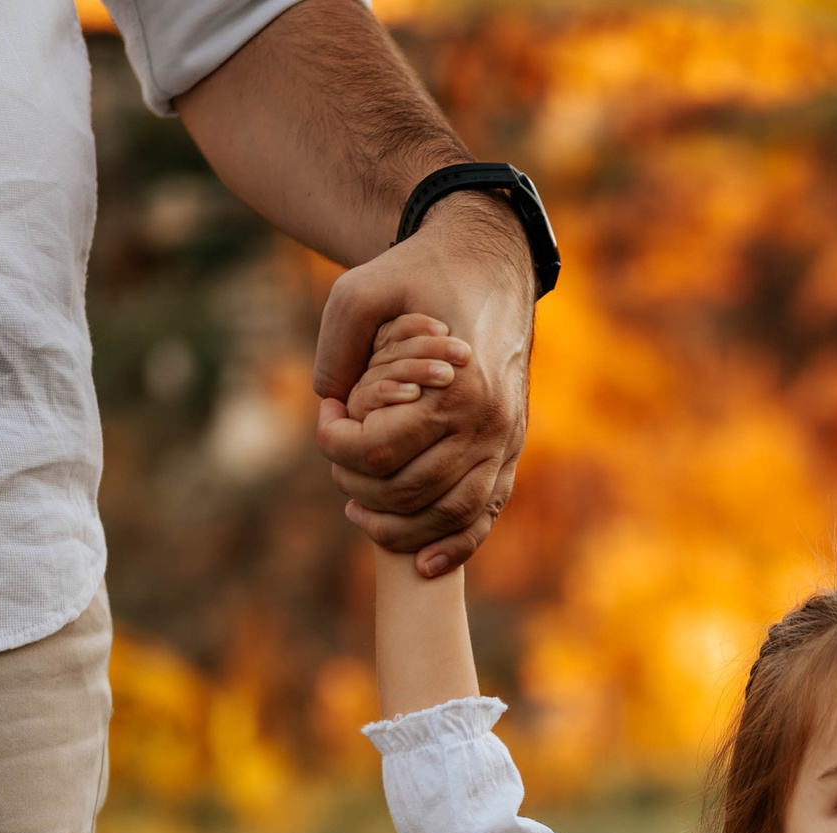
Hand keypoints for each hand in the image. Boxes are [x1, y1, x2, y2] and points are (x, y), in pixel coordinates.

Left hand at [316, 194, 534, 576]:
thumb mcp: (359, 291)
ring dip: (397, 527)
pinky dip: (454, 545)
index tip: (325, 413)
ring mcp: (504, 442)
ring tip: (358, 511)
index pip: (375, 450)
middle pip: (406, 491)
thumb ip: (335, 349)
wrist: (490, 265)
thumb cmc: (419, 275)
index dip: (332, 441)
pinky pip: (485, 513)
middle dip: (354, 482)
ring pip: (449, 516)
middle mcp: (486, 424)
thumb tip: (332, 404)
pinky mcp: (510, 451)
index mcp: (454, 388)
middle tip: (335, 455)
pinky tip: (421, 563)